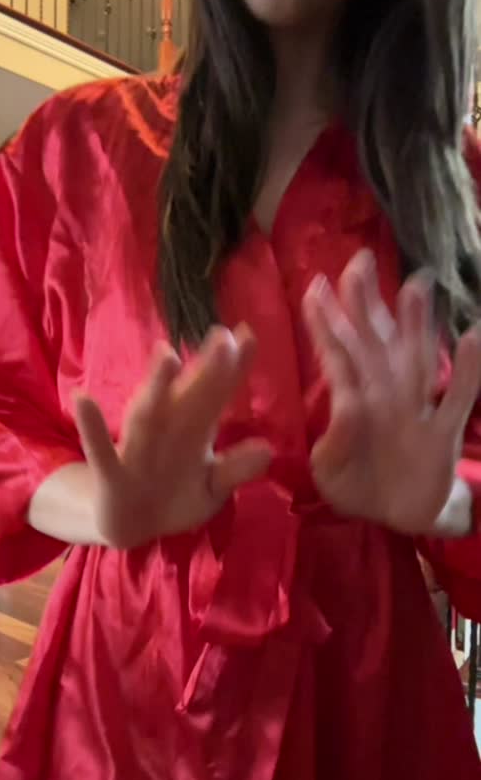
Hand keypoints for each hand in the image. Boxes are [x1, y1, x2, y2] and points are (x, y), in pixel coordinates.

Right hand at [74, 325, 271, 548]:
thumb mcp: (211, 489)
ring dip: (156, 387)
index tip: (249, 335)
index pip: (217, 395)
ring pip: (148, 413)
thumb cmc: (175, 496)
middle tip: (223, 337)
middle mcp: (167, 431)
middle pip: (189, 396)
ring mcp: (138, 449)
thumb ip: (236, 470)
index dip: (234, 369)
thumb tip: (268, 450)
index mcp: (194, 432)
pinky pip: (100, 449)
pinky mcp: (112, 473)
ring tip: (166, 354)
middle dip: (206, 370)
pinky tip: (82, 400)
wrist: (131, 529)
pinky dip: (92, 427)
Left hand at [303, 249, 480, 534]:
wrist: (396, 518)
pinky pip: (458, 399)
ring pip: (416, 360)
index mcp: (353, 402)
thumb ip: (334, 442)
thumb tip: (347, 408)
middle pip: (376, 343)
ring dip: (416, 325)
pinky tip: (474, 334)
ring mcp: (416, 411)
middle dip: (367, 304)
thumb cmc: (357, 482)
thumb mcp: (331, 470)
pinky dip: (469, 370)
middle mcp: (386, 397)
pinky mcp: (442, 433)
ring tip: (415, 285)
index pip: (339, 355)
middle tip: (360, 260)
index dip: (328, 322)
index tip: (315, 285)